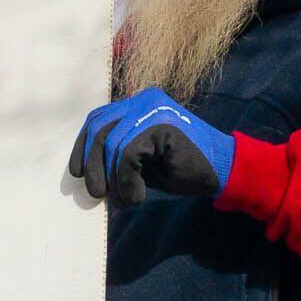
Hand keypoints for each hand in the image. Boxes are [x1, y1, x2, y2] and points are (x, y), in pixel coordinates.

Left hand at [67, 88, 235, 204]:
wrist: (222, 171)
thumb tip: (86, 175)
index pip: (98, 118)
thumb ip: (117, 158)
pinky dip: (127, 181)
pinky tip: (138, 196)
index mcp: (137, 104)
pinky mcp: (161, 126)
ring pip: (111, 143)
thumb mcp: (142, 161)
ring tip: (126, 199)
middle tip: (96, 193)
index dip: (82, 146)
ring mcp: (153, 110)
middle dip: (92, 163)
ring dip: (113, 179)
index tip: (78, 173)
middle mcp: (143, 100)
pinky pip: (128, 155)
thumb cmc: (182, 168)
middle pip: (99, 128)